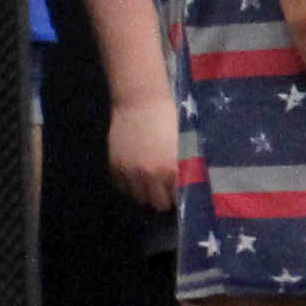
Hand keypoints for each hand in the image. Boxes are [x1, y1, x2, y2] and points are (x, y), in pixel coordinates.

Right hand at [105, 90, 179, 213]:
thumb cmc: (171, 118)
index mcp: (172, 169)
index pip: (177, 199)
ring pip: (137, 198)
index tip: (184, 197)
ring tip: (153, 184)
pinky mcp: (114, 166)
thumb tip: (191, 185)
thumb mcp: (186, 144)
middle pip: (156, 204)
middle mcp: (149, 175)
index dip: (182, 199)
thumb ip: (187, 167)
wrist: (141, 101)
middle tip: (169, 191)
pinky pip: (121, 187)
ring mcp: (129, 172)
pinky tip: (138, 178)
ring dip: (146, 194)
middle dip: (164, 200)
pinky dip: (129, 186)